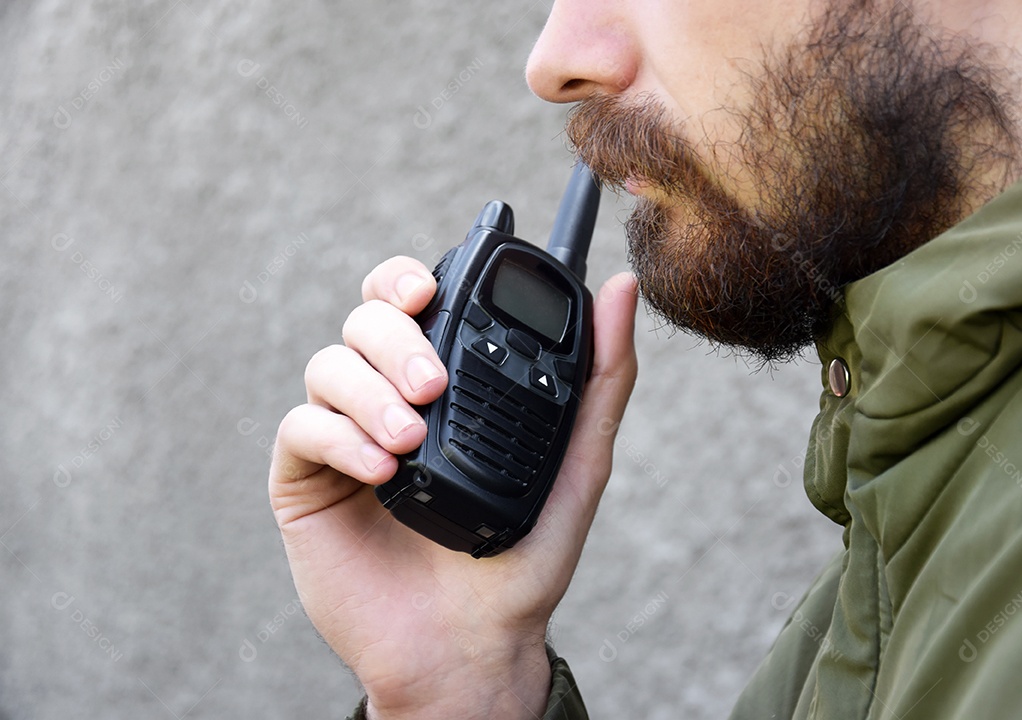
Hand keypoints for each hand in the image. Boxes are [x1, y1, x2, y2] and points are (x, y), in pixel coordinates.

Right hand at [269, 255, 637, 718]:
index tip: (429, 291)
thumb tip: (622, 287)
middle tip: (433, 386)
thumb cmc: (524, 558)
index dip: (407, 279)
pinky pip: (302, 427)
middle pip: (365, 321)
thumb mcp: (579, 464)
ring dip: (369, 391)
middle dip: (394, 338)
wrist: (472, 643)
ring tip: (409, 439)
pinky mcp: (306, 478)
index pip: (412, 301)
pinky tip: (380, 469)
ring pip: (329, 365)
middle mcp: (389, 397)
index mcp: (444, 383)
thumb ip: (603, 378)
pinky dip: (339, 435)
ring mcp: (345, 435)